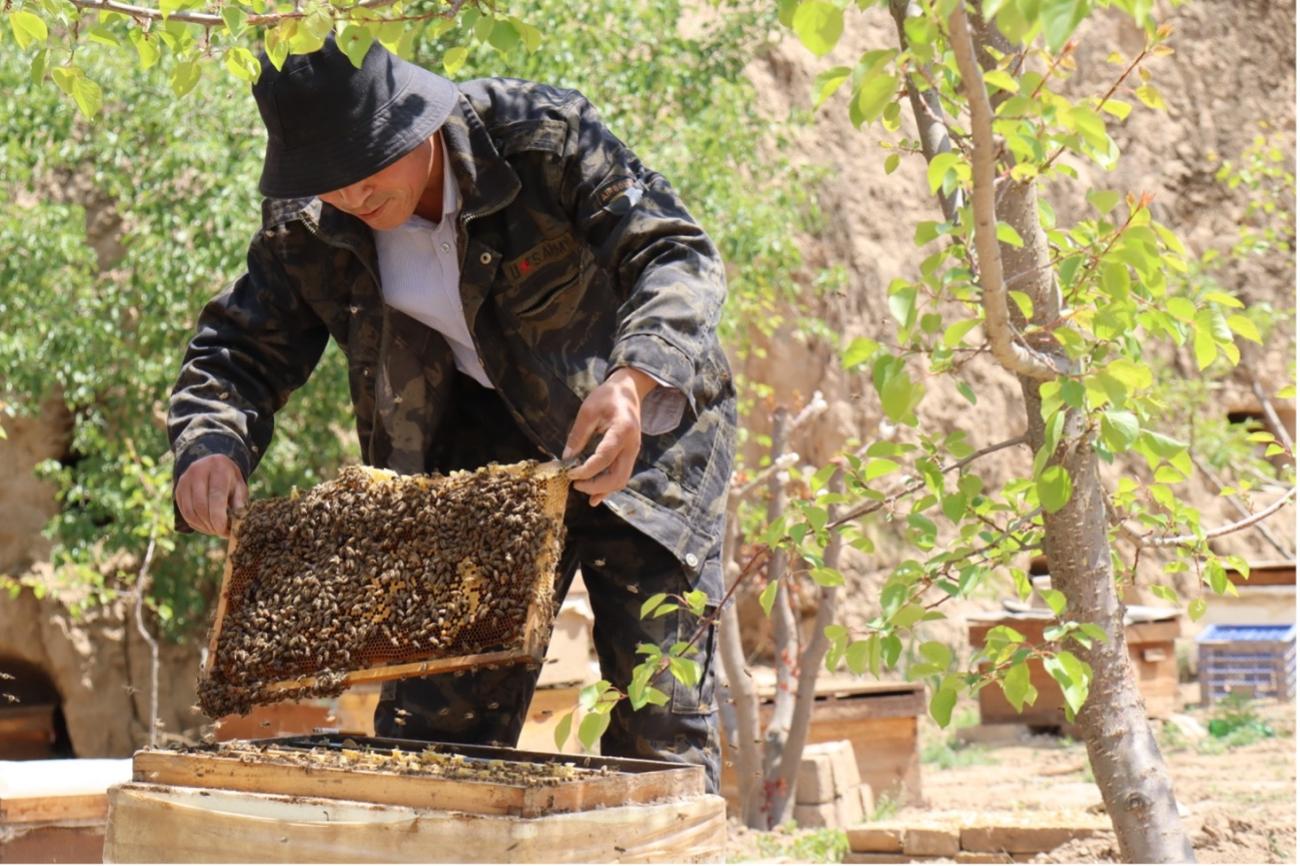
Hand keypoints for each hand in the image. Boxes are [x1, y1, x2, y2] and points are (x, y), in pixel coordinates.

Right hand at [176, 454, 247, 537]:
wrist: (213, 464)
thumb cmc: (230, 479)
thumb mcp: (240, 486)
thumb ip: (240, 502)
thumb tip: (236, 523)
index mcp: (218, 468)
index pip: (216, 496)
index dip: (219, 517)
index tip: (224, 531)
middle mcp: (198, 471)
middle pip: (200, 505)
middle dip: (211, 524)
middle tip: (221, 533)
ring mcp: (185, 480)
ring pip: (190, 511)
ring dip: (202, 526)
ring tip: (215, 530)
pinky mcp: (178, 489)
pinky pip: (184, 512)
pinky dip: (194, 523)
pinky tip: (205, 526)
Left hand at [564, 367, 656, 506]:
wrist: (628, 391)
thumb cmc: (607, 396)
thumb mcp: (588, 411)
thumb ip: (577, 435)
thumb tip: (566, 459)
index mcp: (622, 430)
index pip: (604, 457)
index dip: (586, 470)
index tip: (569, 473)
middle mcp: (632, 445)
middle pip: (617, 476)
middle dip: (595, 485)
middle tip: (574, 484)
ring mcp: (633, 452)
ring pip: (621, 480)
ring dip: (602, 489)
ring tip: (581, 490)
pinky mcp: (630, 455)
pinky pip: (621, 476)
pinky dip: (608, 487)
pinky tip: (594, 496)